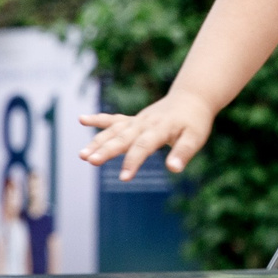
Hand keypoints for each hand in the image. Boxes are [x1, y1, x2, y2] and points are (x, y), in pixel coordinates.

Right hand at [79, 91, 213, 179]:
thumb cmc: (195, 122)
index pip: (143, 146)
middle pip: (123, 138)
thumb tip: (173, 169)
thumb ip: (183, 153)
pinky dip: (98, 119)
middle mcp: (144, 123)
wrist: (192, 99)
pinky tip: (81, 120)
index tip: (124, 178)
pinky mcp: (133, 120)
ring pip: (114, 131)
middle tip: (91, 161)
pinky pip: (113, 119)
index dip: (133, 161)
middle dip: (107, 150)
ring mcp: (137, 121)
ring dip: (97, 141)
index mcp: (160, 128)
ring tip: (83, 155)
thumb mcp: (195, 138)